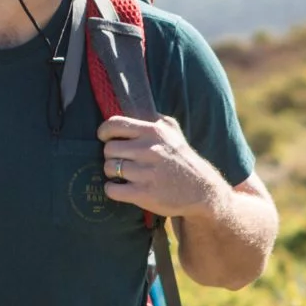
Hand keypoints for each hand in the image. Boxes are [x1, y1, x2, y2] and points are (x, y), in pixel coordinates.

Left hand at [98, 115, 225, 219]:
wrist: (201, 190)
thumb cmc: (182, 158)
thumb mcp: (173, 132)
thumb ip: (152, 119)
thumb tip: (129, 111)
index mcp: (153, 132)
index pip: (113, 124)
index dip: (104, 132)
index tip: (105, 138)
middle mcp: (148, 150)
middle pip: (108, 149)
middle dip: (112, 156)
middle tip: (122, 160)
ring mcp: (145, 173)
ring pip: (108, 168)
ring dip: (113, 173)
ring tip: (125, 174)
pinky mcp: (143, 194)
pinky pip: (111, 189)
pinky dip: (113, 189)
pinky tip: (122, 188)